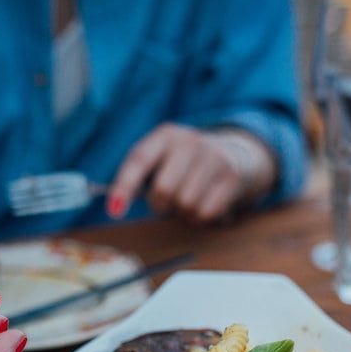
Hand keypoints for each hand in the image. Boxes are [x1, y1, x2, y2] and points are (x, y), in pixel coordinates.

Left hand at [107, 123, 274, 224]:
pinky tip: (204, 203)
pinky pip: (205, 213)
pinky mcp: (232, 178)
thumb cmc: (186, 163)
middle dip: (160, 205)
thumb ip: (139, 176)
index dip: (124, 186)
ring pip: (185, 204)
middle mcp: (190, 142)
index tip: (115, 210)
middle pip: (163, 190)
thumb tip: (115, 205)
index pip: (139, 160)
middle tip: (165, 203)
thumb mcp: (162, 157)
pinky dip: (200, 216)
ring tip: (188, 199)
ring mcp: (214, 158)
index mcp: (166, 135)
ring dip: (182, 212)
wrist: (235, 152)